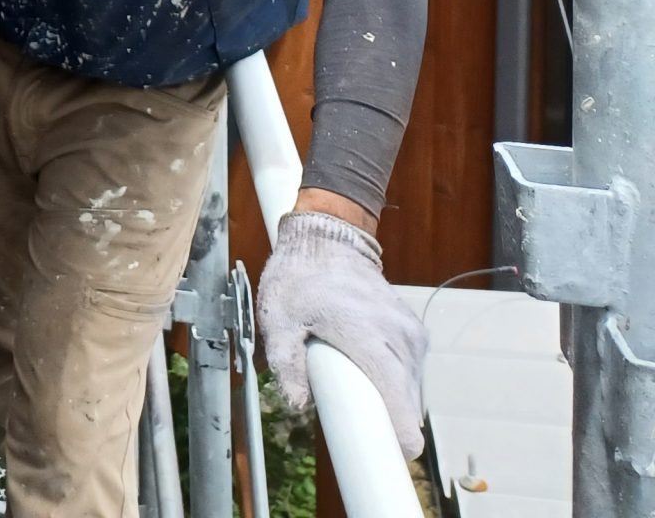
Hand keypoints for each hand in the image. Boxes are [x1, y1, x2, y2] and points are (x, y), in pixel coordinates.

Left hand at [257, 208, 426, 454]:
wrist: (328, 237)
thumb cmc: (300, 276)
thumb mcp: (279, 316)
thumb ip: (286, 361)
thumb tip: (297, 404)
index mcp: (371, 338)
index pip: (400, 401)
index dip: (399, 433)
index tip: (394, 454)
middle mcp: (402, 339)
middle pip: (408, 403)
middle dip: (387, 420)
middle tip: (357, 427)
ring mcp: (413, 335)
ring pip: (412, 388)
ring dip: (390, 399)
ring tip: (356, 394)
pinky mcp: (415, 332)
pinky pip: (411, 371)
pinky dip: (394, 381)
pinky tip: (367, 376)